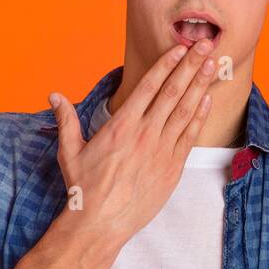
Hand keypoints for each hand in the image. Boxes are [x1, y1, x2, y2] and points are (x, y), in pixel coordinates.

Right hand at [48, 38, 217, 251]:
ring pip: (185, 111)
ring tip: (213, 65)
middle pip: (172, 92)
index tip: (180, 49)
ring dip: (200, 86)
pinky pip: (189, 137)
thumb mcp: (70, 151)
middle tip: (206, 45)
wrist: (99, 223)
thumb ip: (67, 120)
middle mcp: (144, 133)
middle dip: (191, 66)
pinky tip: (207, 101)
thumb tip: (54, 95)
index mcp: (121, 125)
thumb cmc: (84, 188)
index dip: (167, 65)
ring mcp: (161, 151)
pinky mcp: (172, 169)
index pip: (149, 86)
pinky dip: (199, 117)